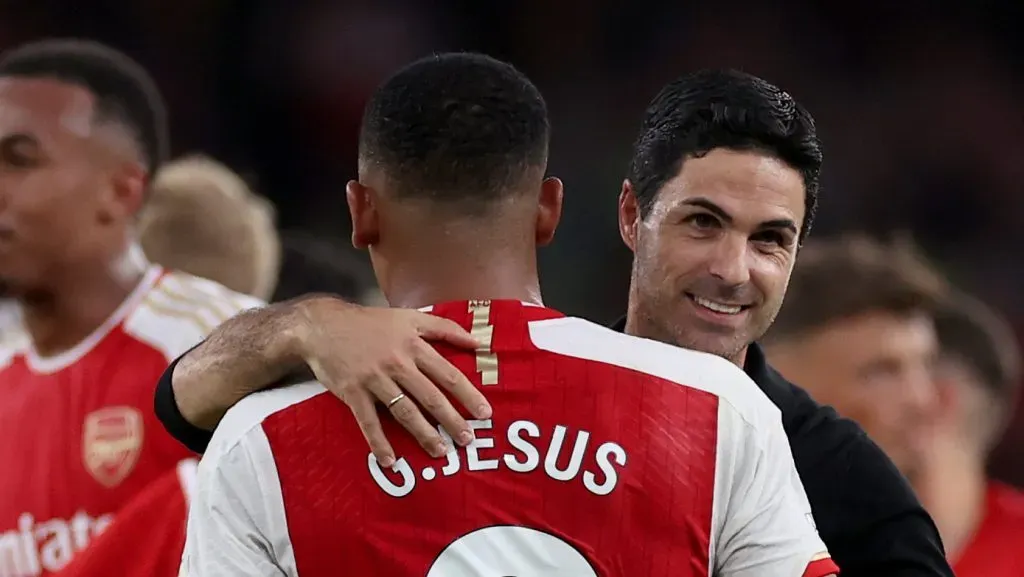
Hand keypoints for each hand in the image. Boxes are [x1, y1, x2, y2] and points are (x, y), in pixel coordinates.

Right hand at [293, 297, 490, 466]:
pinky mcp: (353, 392)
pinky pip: (368, 422)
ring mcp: (374, 379)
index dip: (468, 395)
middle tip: (468, 439)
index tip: (485, 413)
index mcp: (413, 345)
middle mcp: (397, 363)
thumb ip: (444, 328)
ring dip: (424, 433)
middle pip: (430, 396)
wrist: (323, 325)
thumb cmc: (370, 323)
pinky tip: (390, 460)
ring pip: (404, 411)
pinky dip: (379, 442)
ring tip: (440, 451)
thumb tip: (477, 341)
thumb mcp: (409, 316)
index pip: (448, 374)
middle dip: (451, 420)